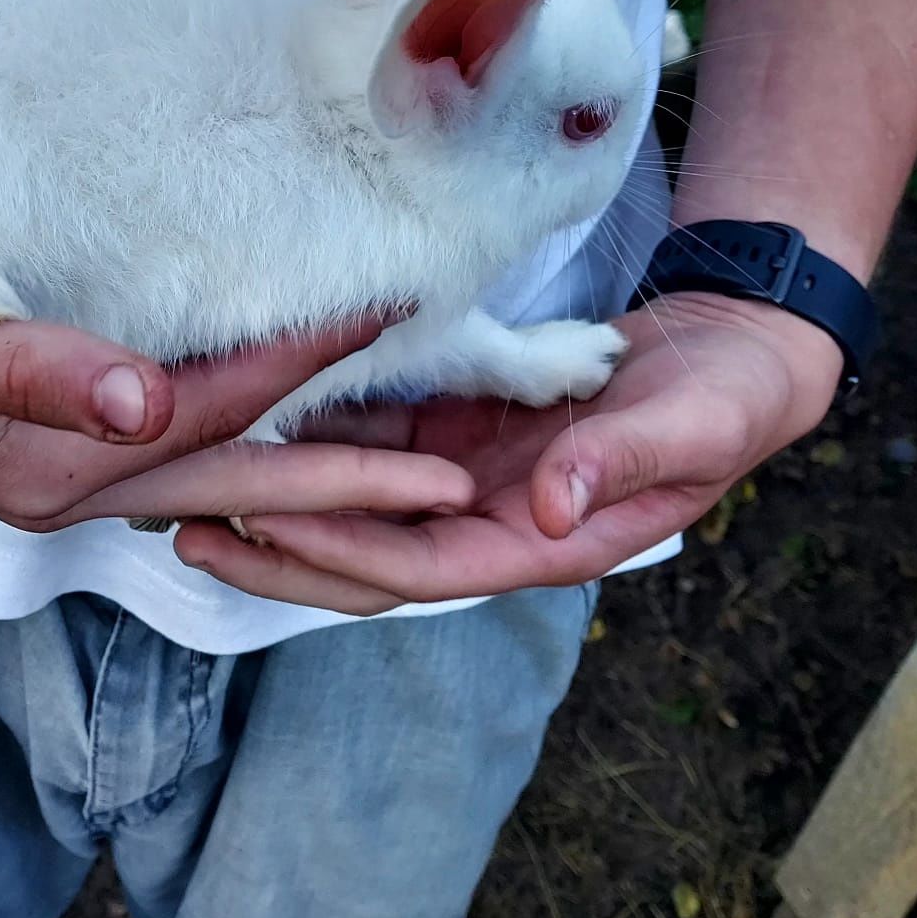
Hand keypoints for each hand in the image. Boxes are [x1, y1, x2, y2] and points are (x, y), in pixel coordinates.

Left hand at [173, 292, 843, 612]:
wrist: (735, 351)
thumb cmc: (727, 396)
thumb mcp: (690, 424)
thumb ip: (619, 463)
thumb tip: (549, 508)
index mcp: (541, 541)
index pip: (418, 566)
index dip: (337, 553)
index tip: (259, 531)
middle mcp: (491, 520)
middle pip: (366, 552)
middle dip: (278, 547)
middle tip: (181, 523)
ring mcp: (469, 477)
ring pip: (360, 500)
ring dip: (282, 495)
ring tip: (190, 475)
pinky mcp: (459, 428)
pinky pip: (377, 439)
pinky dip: (320, 431)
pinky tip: (255, 412)